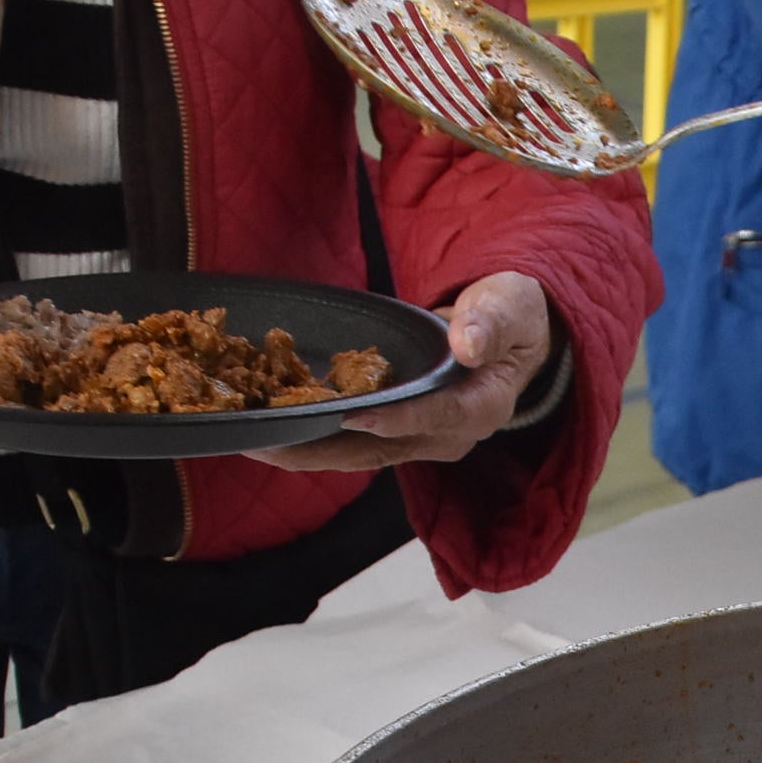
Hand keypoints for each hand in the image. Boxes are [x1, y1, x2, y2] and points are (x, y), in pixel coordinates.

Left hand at [249, 271, 552, 471]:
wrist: (509, 336)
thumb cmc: (509, 315)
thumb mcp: (510, 305)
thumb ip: (490, 322)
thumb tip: (467, 345)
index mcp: (482, 406)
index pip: (436, 418)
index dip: (395, 419)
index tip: (353, 415)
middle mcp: (449, 435)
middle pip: (380, 452)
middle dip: (320, 450)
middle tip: (266, 443)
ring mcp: (420, 439)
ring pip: (356, 456)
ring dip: (304, 452)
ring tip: (251, 442)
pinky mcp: (397, 434)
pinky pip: (350, 443)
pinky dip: (311, 439)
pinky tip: (269, 429)